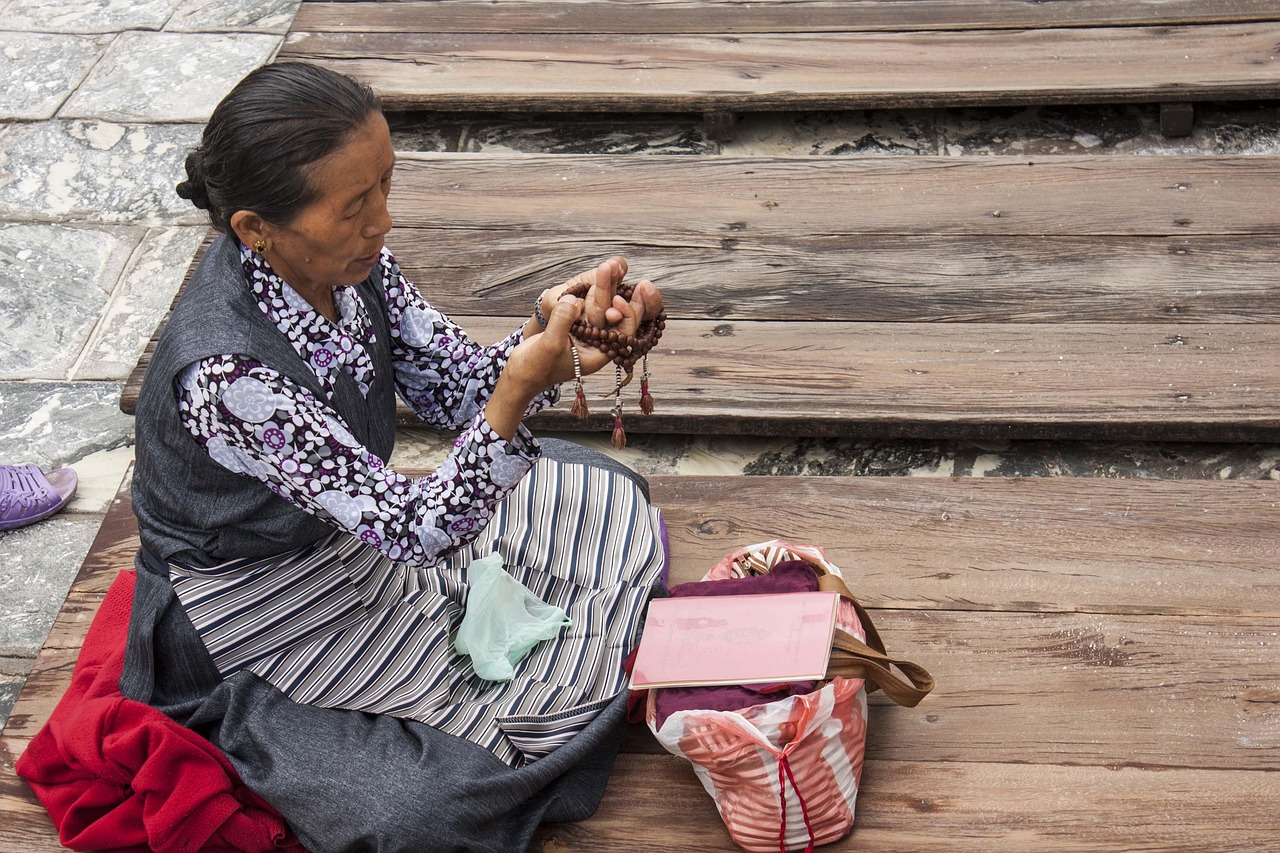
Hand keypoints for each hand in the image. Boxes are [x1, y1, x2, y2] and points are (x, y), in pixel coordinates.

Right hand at [489, 257, 662, 439]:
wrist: (518, 374)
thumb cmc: (534, 367)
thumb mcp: (548, 345)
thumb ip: (562, 323)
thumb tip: (573, 300)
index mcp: (599, 355)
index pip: (622, 333)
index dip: (625, 315)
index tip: (618, 298)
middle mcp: (597, 343)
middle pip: (616, 316)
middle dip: (620, 294)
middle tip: (626, 273)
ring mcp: (587, 333)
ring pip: (603, 307)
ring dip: (606, 287)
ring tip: (611, 265)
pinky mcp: (575, 324)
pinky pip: (589, 305)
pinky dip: (594, 290)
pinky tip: (601, 273)